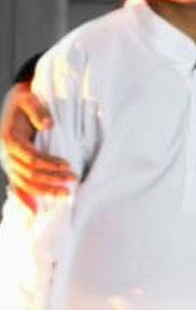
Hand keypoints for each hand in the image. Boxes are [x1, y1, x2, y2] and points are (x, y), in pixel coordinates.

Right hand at [1, 82, 73, 210]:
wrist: (16, 100)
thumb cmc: (25, 99)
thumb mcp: (30, 98)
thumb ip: (38, 111)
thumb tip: (48, 125)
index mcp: (9, 139)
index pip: (31, 157)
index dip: (49, 164)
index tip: (68, 166)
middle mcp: (6, 154)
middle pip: (29, 173)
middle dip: (52, 179)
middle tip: (73, 179)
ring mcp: (8, 162)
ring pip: (25, 182)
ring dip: (45, 190)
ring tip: (65, 194)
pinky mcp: (12, 165)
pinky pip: (17, 185)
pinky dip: (25, 198)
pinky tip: (35, 211)